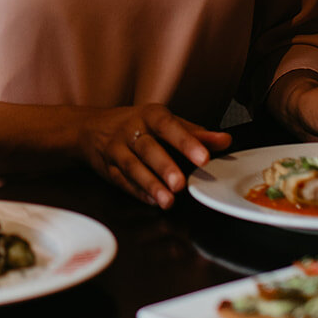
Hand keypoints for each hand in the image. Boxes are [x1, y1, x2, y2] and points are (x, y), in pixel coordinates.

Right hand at [80, 104, 230, 208]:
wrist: (91, 128)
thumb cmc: (136, 125)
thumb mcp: (165, 122)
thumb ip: (196, 134)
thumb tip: (225, 141)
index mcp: (151, 116)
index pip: (169, 126)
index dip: (186, 141)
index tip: (203, 157)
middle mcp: (131, 130)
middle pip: (148, 148)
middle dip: (164, 166)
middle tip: (180, 183)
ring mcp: (117, 149)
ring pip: (133, 167)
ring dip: (150, 184)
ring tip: (167, 201)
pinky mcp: (107, 169)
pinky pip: (122, 181)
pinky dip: (137, 192)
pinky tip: (152, 201)